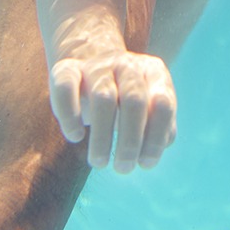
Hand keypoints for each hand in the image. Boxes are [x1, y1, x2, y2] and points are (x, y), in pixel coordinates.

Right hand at [48, 46, 177, 172]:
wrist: (93, 61)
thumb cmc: (127, 98)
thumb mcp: (149, 108)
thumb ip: (161, 126)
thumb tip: (158, 146)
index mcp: (154, 73)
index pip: (163, 104)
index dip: (155, 138)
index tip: (145, 164)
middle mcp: (127, 66)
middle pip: (134, 101)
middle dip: (130, 141)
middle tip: (123, 168)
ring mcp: (97, 66)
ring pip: (103, 98)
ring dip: (102, 136)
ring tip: (99, 162)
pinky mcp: (66, 68)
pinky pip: (66, 88)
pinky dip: (70, 115)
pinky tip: (75, 136)